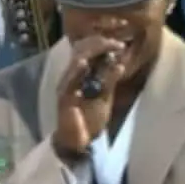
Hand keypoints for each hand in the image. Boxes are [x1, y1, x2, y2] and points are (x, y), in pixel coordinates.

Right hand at [53, 36, 125, 156]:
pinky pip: (69, 82)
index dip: (103, 41)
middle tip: (118, 43)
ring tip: (107, 45)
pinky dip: (76, 71)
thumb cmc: (90, 119)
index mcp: (82, 73)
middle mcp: (72, 75)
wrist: (79, 141)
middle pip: (82, 50)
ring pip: (76, 60)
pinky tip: (84, 64)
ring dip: (93, 51)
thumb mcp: (105, 97)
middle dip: (100, 42)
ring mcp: (66, 84)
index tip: (121, 41)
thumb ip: (110, 81)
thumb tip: (120, 62)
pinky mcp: (63, 97)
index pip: (89, 49)